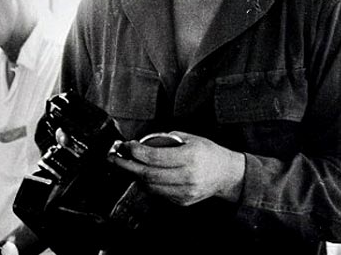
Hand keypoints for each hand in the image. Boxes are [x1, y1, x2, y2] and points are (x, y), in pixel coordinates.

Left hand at [107, 131, 244, 205]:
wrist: (227, 175)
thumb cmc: (208, 153)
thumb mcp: (190, 138)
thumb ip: (166, 140)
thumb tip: (142, 143)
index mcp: (190, 157)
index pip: (154, 157)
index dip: (135, 151)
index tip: (126, 145)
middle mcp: (187, 176)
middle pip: (148, 174)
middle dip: (126, 165)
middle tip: (114, 158)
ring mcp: (184, 192)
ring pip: (150, 186)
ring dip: (133, 176)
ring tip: (124, 166)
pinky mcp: (182, 201)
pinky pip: (157, 193)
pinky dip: (145, 184)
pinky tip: (139, 175)